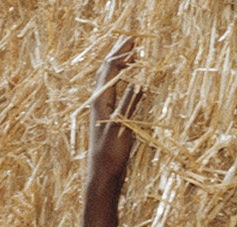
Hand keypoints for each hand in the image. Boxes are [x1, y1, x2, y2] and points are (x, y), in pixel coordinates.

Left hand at [87, 38, 141, 189]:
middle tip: (131, 39)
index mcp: (100, 102)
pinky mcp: (108, 119)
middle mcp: (99, 104)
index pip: (110, 70)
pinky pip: (114, 92)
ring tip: (131, 54)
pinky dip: (122, 80)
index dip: (121, 53)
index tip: (133, 40)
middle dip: (119, 54)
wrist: (102, 177)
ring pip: (110, 81)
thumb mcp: (121, 127)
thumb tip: (137, 81)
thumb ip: (128, 103)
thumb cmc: (110, 155)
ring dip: (120, 65)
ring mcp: (103, 111)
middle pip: (107, 71)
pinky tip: (129, 80)